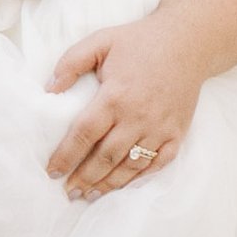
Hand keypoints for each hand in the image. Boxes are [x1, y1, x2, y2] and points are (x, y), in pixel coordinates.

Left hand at [45, 16, 199, 199]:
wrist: (187, 42)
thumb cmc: (139, 41)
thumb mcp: (100, 41)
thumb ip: (71, 63)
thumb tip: (49, 89)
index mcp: (115, 95)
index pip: (84, 134)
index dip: (66, 156)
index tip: (52, 171)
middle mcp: (138, 117)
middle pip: (105, 157)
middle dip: (84, 178)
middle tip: (68, 192)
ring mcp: (160, 128)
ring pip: (130, 166)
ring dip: (108, 184)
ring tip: (89, 195)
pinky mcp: (177, 133)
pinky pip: (158, 164)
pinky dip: (140, 179)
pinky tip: (123, 186)